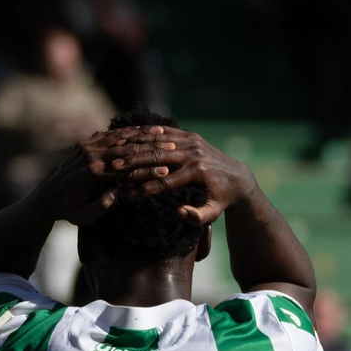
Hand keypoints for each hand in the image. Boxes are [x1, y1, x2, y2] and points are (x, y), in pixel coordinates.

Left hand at [36, 126, 162, 225]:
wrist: (48, 196)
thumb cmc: (69, 211)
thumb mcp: (83, 217)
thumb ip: (99, 208)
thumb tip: (116, 196)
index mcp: (89, 174)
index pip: (123, 169)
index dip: (145, 170)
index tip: (165, 171)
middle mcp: (87, 156)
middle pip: (123, 149)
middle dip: (148, 149)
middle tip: (171, 148)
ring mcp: (84, 147)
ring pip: (116, 137)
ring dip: (140, 136)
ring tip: (162, 135)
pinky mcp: (83, 143)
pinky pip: (107, 135)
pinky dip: (125, 133)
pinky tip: (143, 131)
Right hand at [103, 126, 256, 226]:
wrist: (237, 176)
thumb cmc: (221, 199)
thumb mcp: (213, 213)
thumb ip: (197, 216)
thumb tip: (178, 213)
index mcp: (196, 173)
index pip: (165, 181)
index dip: (144, 189)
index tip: (127, 195)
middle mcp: (193, 154)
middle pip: (157, 158)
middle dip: (134, 164)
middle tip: (113, 169)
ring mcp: (192, 142)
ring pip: (158, 143)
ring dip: (136, 147)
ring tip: (117, 153)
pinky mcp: (191, 136)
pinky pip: (166, 133)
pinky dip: (148, 135)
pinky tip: (131, 137)